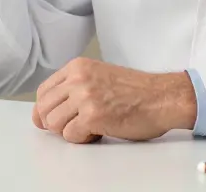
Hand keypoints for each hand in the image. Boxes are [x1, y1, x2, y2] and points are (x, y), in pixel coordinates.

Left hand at [31, 58, 197, 142]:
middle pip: (44, 108)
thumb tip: (46, 112)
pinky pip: (70, 135)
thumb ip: (73, 87)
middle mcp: (78, 79)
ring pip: (53, 123)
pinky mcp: (92, 116)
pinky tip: (98, 132)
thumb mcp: (98, 76)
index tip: (52, 119)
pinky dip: (82, 139)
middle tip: (73, 126)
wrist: (162, 97)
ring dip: (68, 131)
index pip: (43, 91)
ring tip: (88, 128)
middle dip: (55, 123)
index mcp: (78, 67)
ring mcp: (84, 96)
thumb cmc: (136, 91)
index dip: (45, 110)